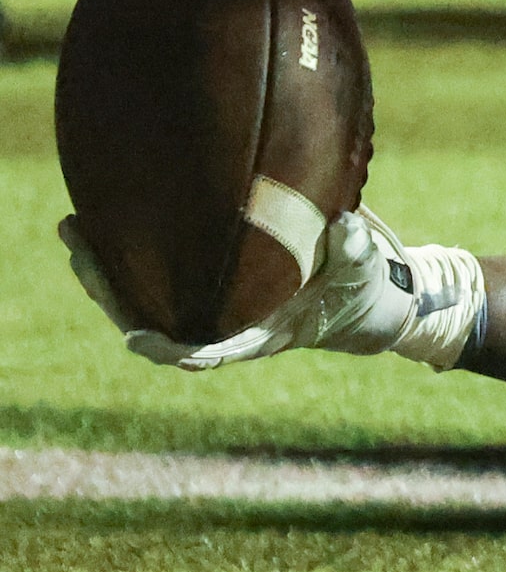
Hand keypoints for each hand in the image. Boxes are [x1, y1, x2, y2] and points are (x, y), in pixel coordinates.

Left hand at [61, 209, 483, 372]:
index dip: (168, 347)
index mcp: (260, 333)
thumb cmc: (362, 290)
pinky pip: (156, 272)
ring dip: (106, 268)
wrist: (363, 296)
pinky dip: (129, 252)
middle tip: (80, 252)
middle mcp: (226, 323)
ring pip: (143, 295)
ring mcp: (214, 302)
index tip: (135, 340)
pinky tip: (106, 222)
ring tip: (75, 227)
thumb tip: (342, 223)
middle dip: (111, 292)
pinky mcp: (211, 278)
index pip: (206, 349)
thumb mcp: (364, 273)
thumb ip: (354, 250)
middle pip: (152, 319)